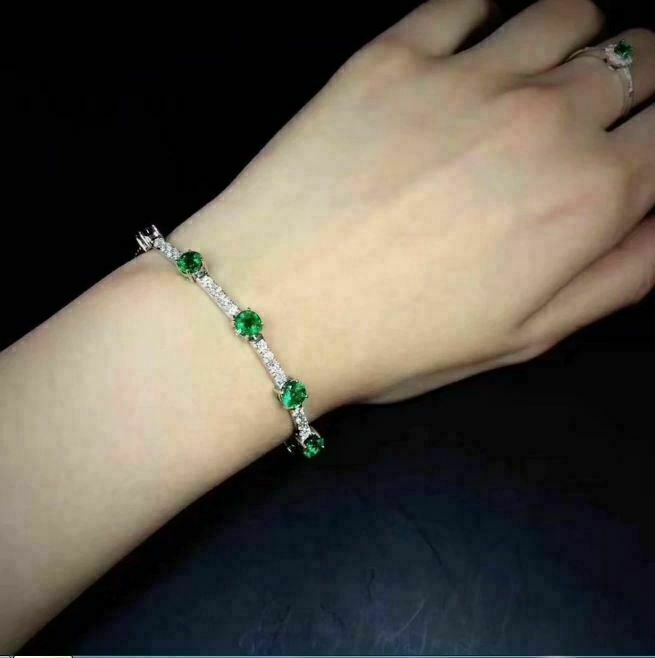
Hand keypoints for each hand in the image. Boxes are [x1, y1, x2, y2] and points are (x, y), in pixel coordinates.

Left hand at [167, 0, 654, 408]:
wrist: (277, 306)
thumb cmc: (397, 337)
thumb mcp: (525, 335)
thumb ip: (620, 273)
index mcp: (590, 194)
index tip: (637, 144)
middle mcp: (545, 118)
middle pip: (639, 58)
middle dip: (633, 80)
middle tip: (598, 109)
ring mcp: (467, 76)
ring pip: (568, 13)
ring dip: (574, 37)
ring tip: (542, 75)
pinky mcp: (395, 56)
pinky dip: (488, 13)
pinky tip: (474, 46)